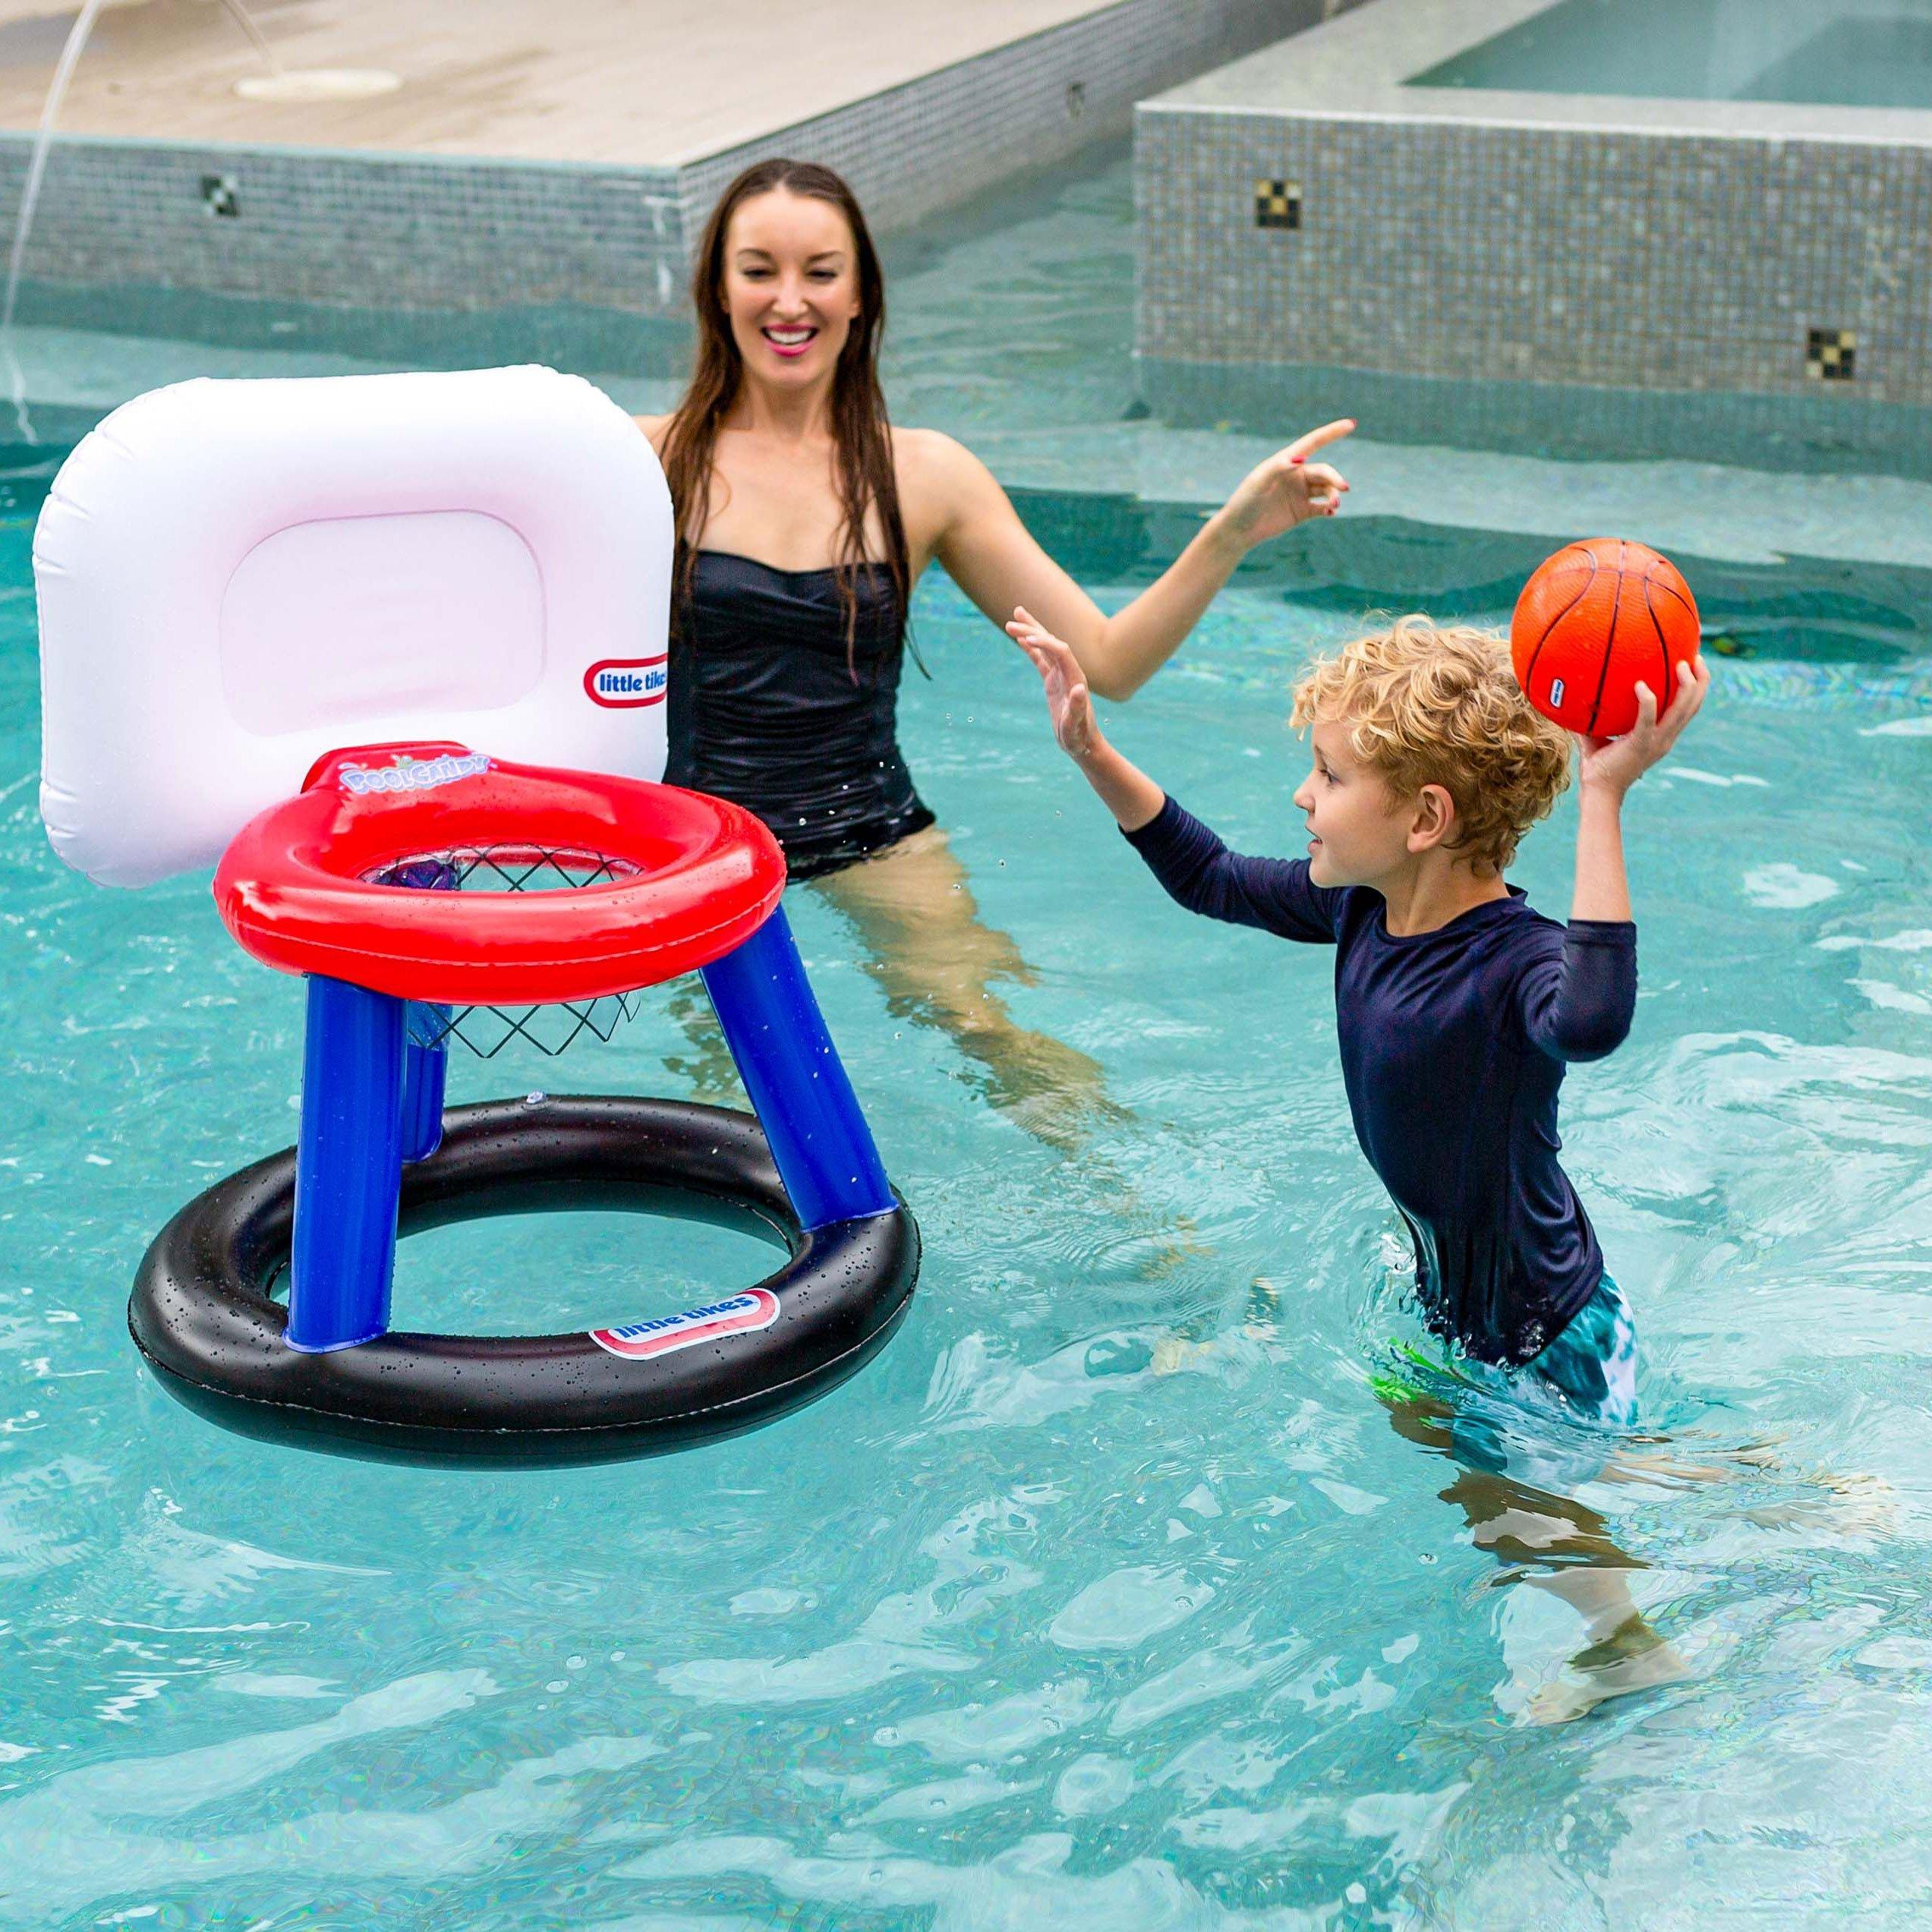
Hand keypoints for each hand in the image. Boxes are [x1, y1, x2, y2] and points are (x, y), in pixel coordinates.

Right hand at [1007, 606, 1100, 759]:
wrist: (1083, 744)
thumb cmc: (1079, 738)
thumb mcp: (1075, 726)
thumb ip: (1077, 709)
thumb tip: (1079, 688)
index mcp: (1075, 678)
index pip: (1061, 651)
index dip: (1045, 643)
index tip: (1026, 639)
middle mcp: (1069, 672)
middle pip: (1051, 643)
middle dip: (1033, 629)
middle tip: (1013, 619)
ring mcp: (1061, 675)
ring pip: (1045, 647)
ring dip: (1031, 632)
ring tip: (1013, 618)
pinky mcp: (1053, 682)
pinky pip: (1041, 660)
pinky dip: (1031, 648)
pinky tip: (1020, 639)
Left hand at [1215, 418, 1354, 551]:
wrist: (1238, 531)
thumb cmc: (1244, 502)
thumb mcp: (1258, 482)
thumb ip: (1278, 467)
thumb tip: (1299, 458)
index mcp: (1286, 461)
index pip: (1313, 443)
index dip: (1331, 432)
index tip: (1351, 424)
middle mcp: (1297, 475)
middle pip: (1324, 471)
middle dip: (1335, 478)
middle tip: (1343, 488)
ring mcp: (1301, 494)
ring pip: (1326, 489)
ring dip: (1334, 495)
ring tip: (1334, 505)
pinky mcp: (1302, 512)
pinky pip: (1322, 507)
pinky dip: (1330, 508)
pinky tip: (1331, 512)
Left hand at [1578, 654, 1710, 797]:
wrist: (1599, 792)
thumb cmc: (1598, 766)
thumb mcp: (1600, 737)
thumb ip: (1596, 718)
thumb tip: (1576, 695)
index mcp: (1663, 737)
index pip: (1688, 710)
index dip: (1697, 688)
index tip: (1695, 665)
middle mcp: (1666, 739)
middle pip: (1694, 706)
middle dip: (1700, 680)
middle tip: (1697, 657)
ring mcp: (1656, 742)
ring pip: (1682, 711)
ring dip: (1686, 686)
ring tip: (1682, 664)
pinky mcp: (1641, 744)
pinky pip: (1648, 719)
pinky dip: (1647, 701)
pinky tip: (1640, 685)